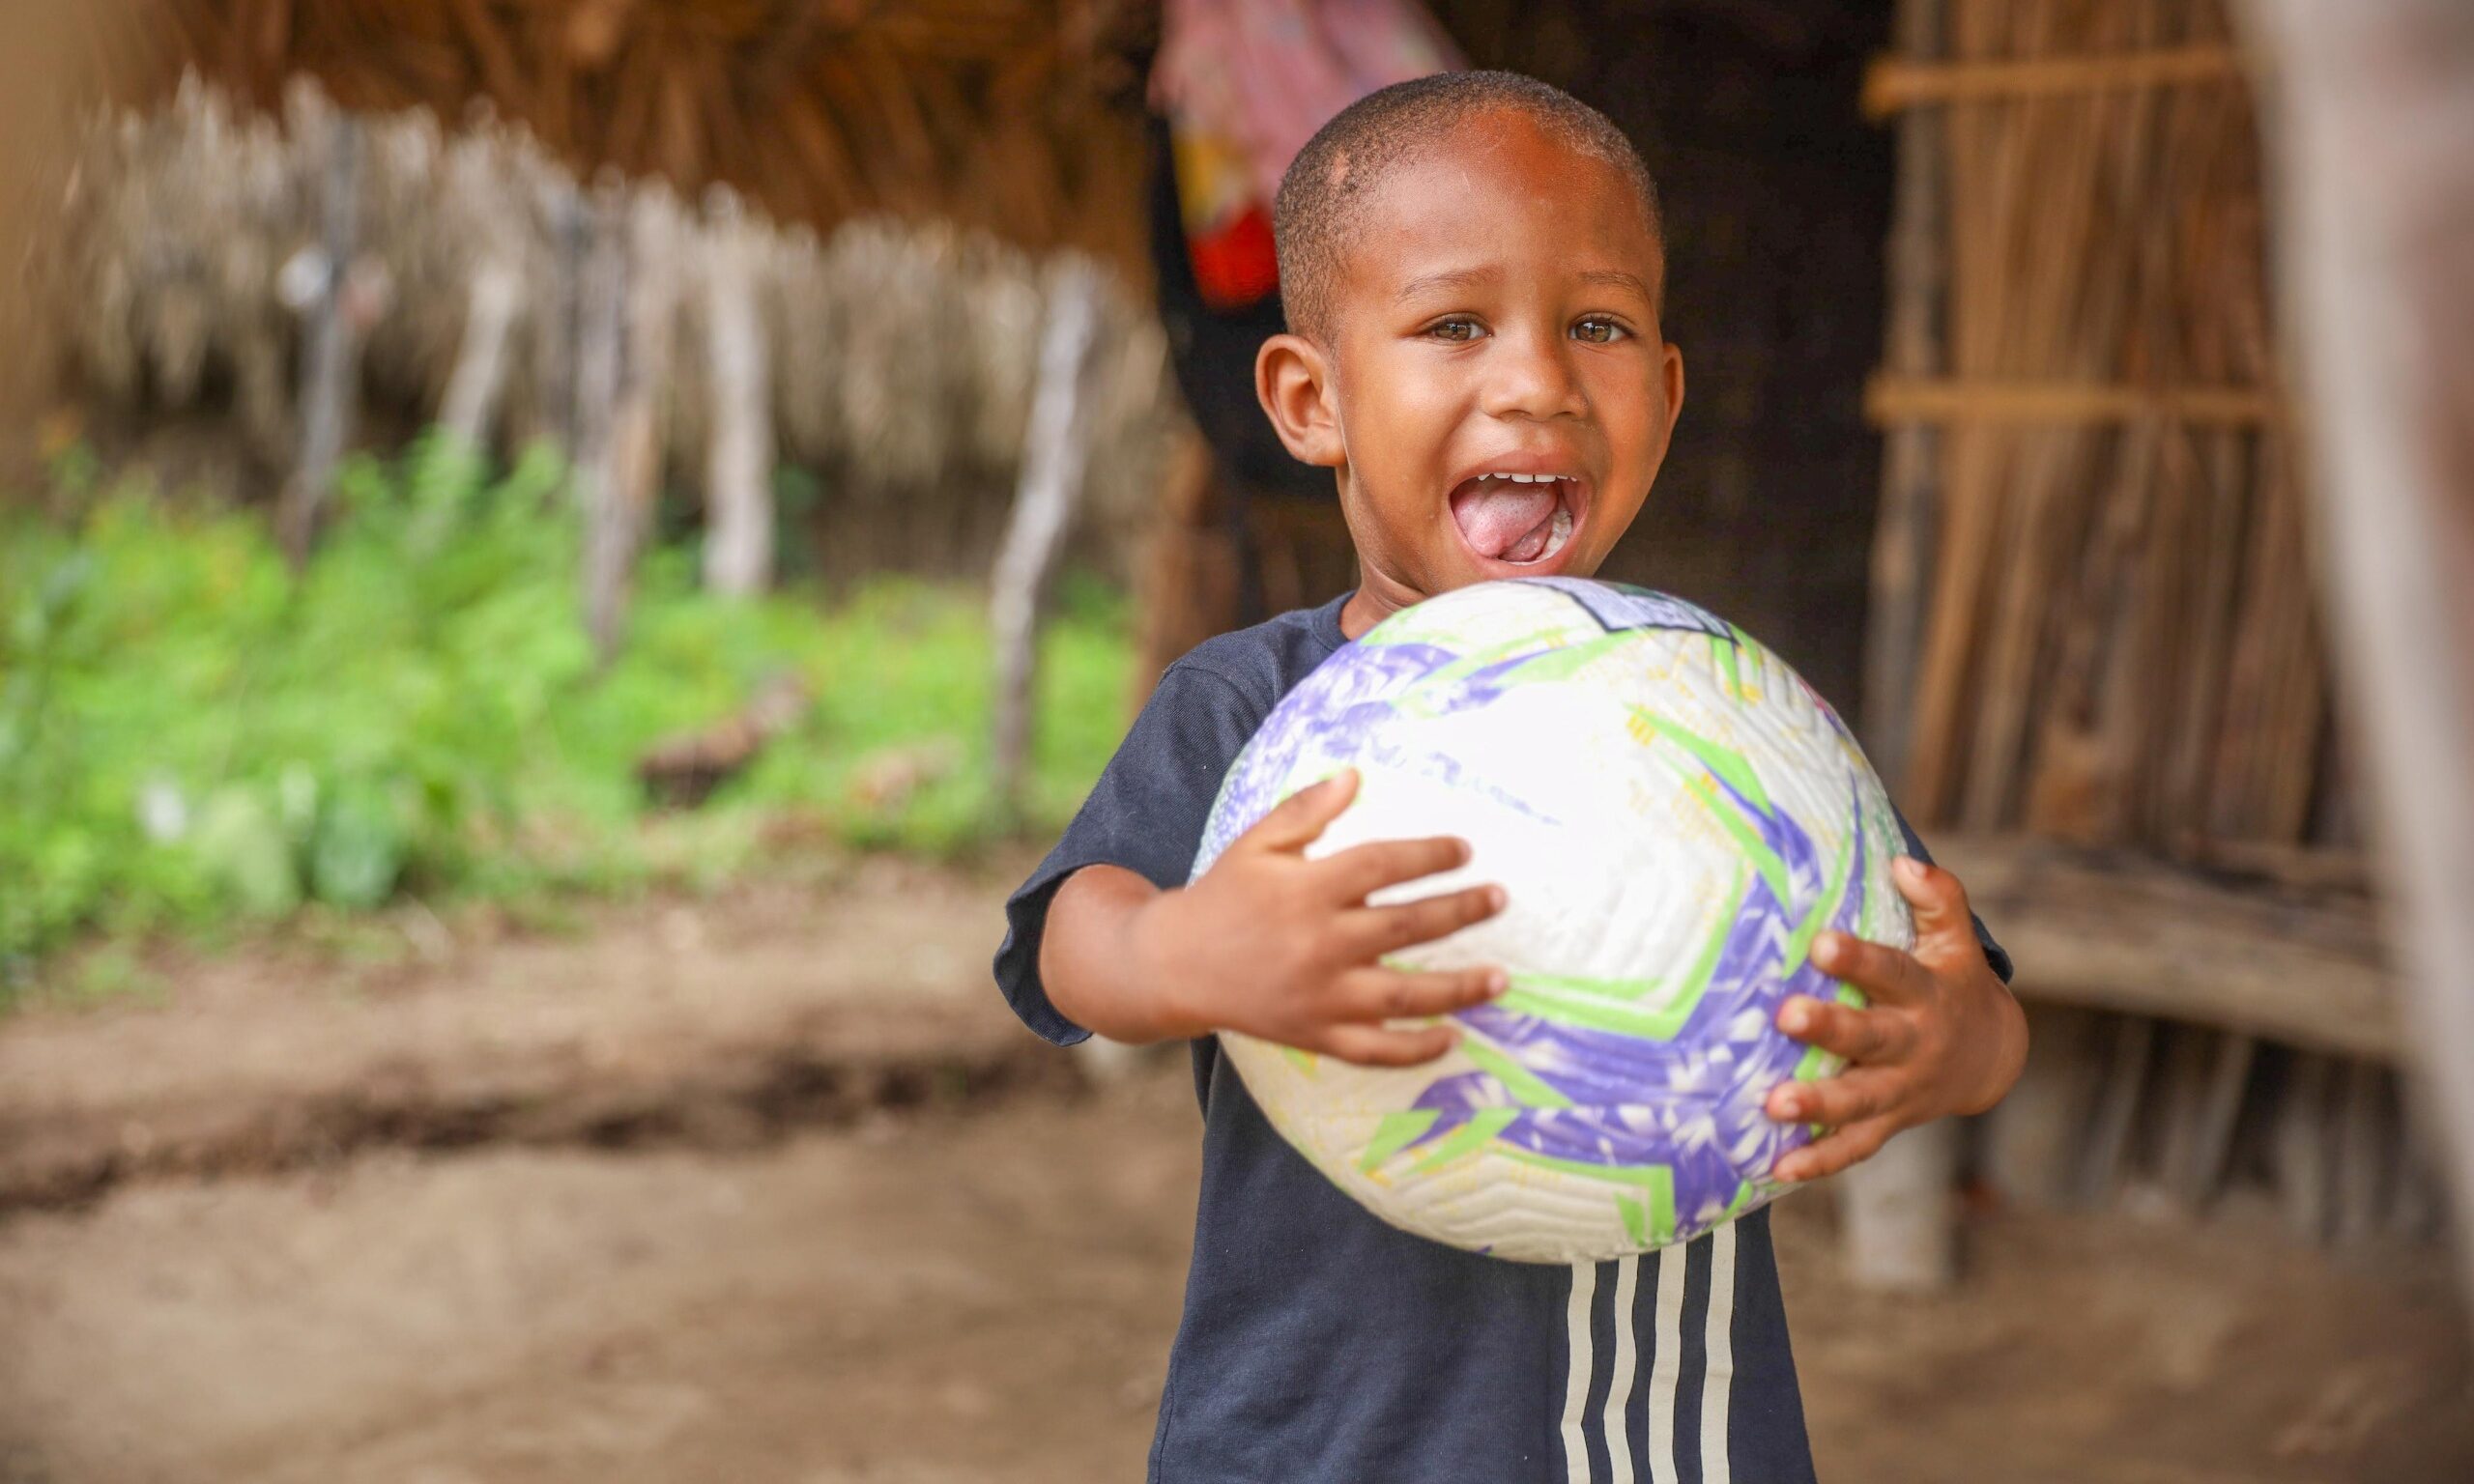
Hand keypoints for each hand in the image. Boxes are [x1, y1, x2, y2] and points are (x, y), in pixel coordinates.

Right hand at [1132, 769, 1509, 1065]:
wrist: (1174, 965)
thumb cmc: (1223, 895)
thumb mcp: (1256, 842)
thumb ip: (1306, 810)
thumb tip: (1356, 776)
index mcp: (1306, 889)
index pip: (1384, 865)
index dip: (1431, 855)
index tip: (1464, 849)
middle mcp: (1319, 943)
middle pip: (1407, 926)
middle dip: (1462, 911)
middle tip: (1499, 899)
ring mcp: (1320, 995)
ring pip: (1405, 995)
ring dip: (1460, 988)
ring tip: (1501, 978)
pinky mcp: (1315, 1034)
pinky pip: (1376, 1049)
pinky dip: (1417, 1049)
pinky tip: (1453, 1038)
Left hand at [1762, 856, 2027, 1181]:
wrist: (1992, 1057)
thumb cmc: (1952, 982)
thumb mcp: (1956, 940)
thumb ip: (1938, 898)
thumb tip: (1903, 860)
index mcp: (1926, 994)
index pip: (1892, 972)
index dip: (1860, 958)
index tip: (1822, 941)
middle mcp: (1913, 1044)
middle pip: (1871, 1038)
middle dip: (1830, 1030)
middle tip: (1786, 1016)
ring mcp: (1901, 1090)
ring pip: (1859, 1101)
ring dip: (1818, 1105)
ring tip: (1772, 1104)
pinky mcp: (1889, 1123)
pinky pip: (1854, 1148)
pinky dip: (1819, 1162)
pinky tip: (1776, 1169)